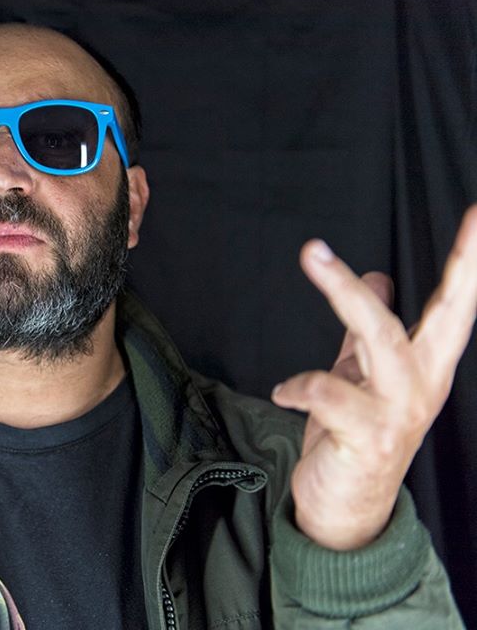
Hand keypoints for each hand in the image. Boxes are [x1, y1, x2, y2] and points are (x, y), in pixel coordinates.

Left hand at [272, 204, 476, 549]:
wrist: (346, 507)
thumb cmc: (355, 435)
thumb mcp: (362, 374)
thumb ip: (365, 330)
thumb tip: (377, 275)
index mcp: (427, 365)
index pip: (456, 307)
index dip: (468, 262)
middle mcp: (424, 385)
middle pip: (438, 315)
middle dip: (442, 266)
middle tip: (366, 233)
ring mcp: (401, 413)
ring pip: (381, 339)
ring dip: (346, 295)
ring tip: (313, 254)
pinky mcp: (368, 440)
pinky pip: (330, 396)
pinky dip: (302, 385)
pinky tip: (283, 390)